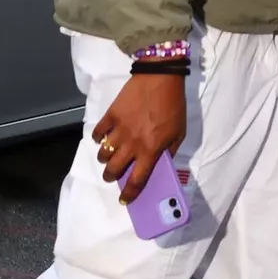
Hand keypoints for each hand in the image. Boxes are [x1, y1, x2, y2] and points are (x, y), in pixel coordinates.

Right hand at [93, 74, 186, 204]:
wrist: (160, 78)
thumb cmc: (173, 106)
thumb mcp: (179, 132)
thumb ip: (170, 150)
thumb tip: (161, 163)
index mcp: (151, 150)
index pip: (137, 179)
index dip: (129, 193)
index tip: (124, 199)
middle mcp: (132, 144)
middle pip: (114, 170)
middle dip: (110, 177)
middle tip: (112, 175)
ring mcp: (119, 130)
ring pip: (103, 154)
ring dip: (105, 159)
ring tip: (109, 156)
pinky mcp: (111, 116)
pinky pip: (98, 132)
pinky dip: (98, 138)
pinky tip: (103, 137)